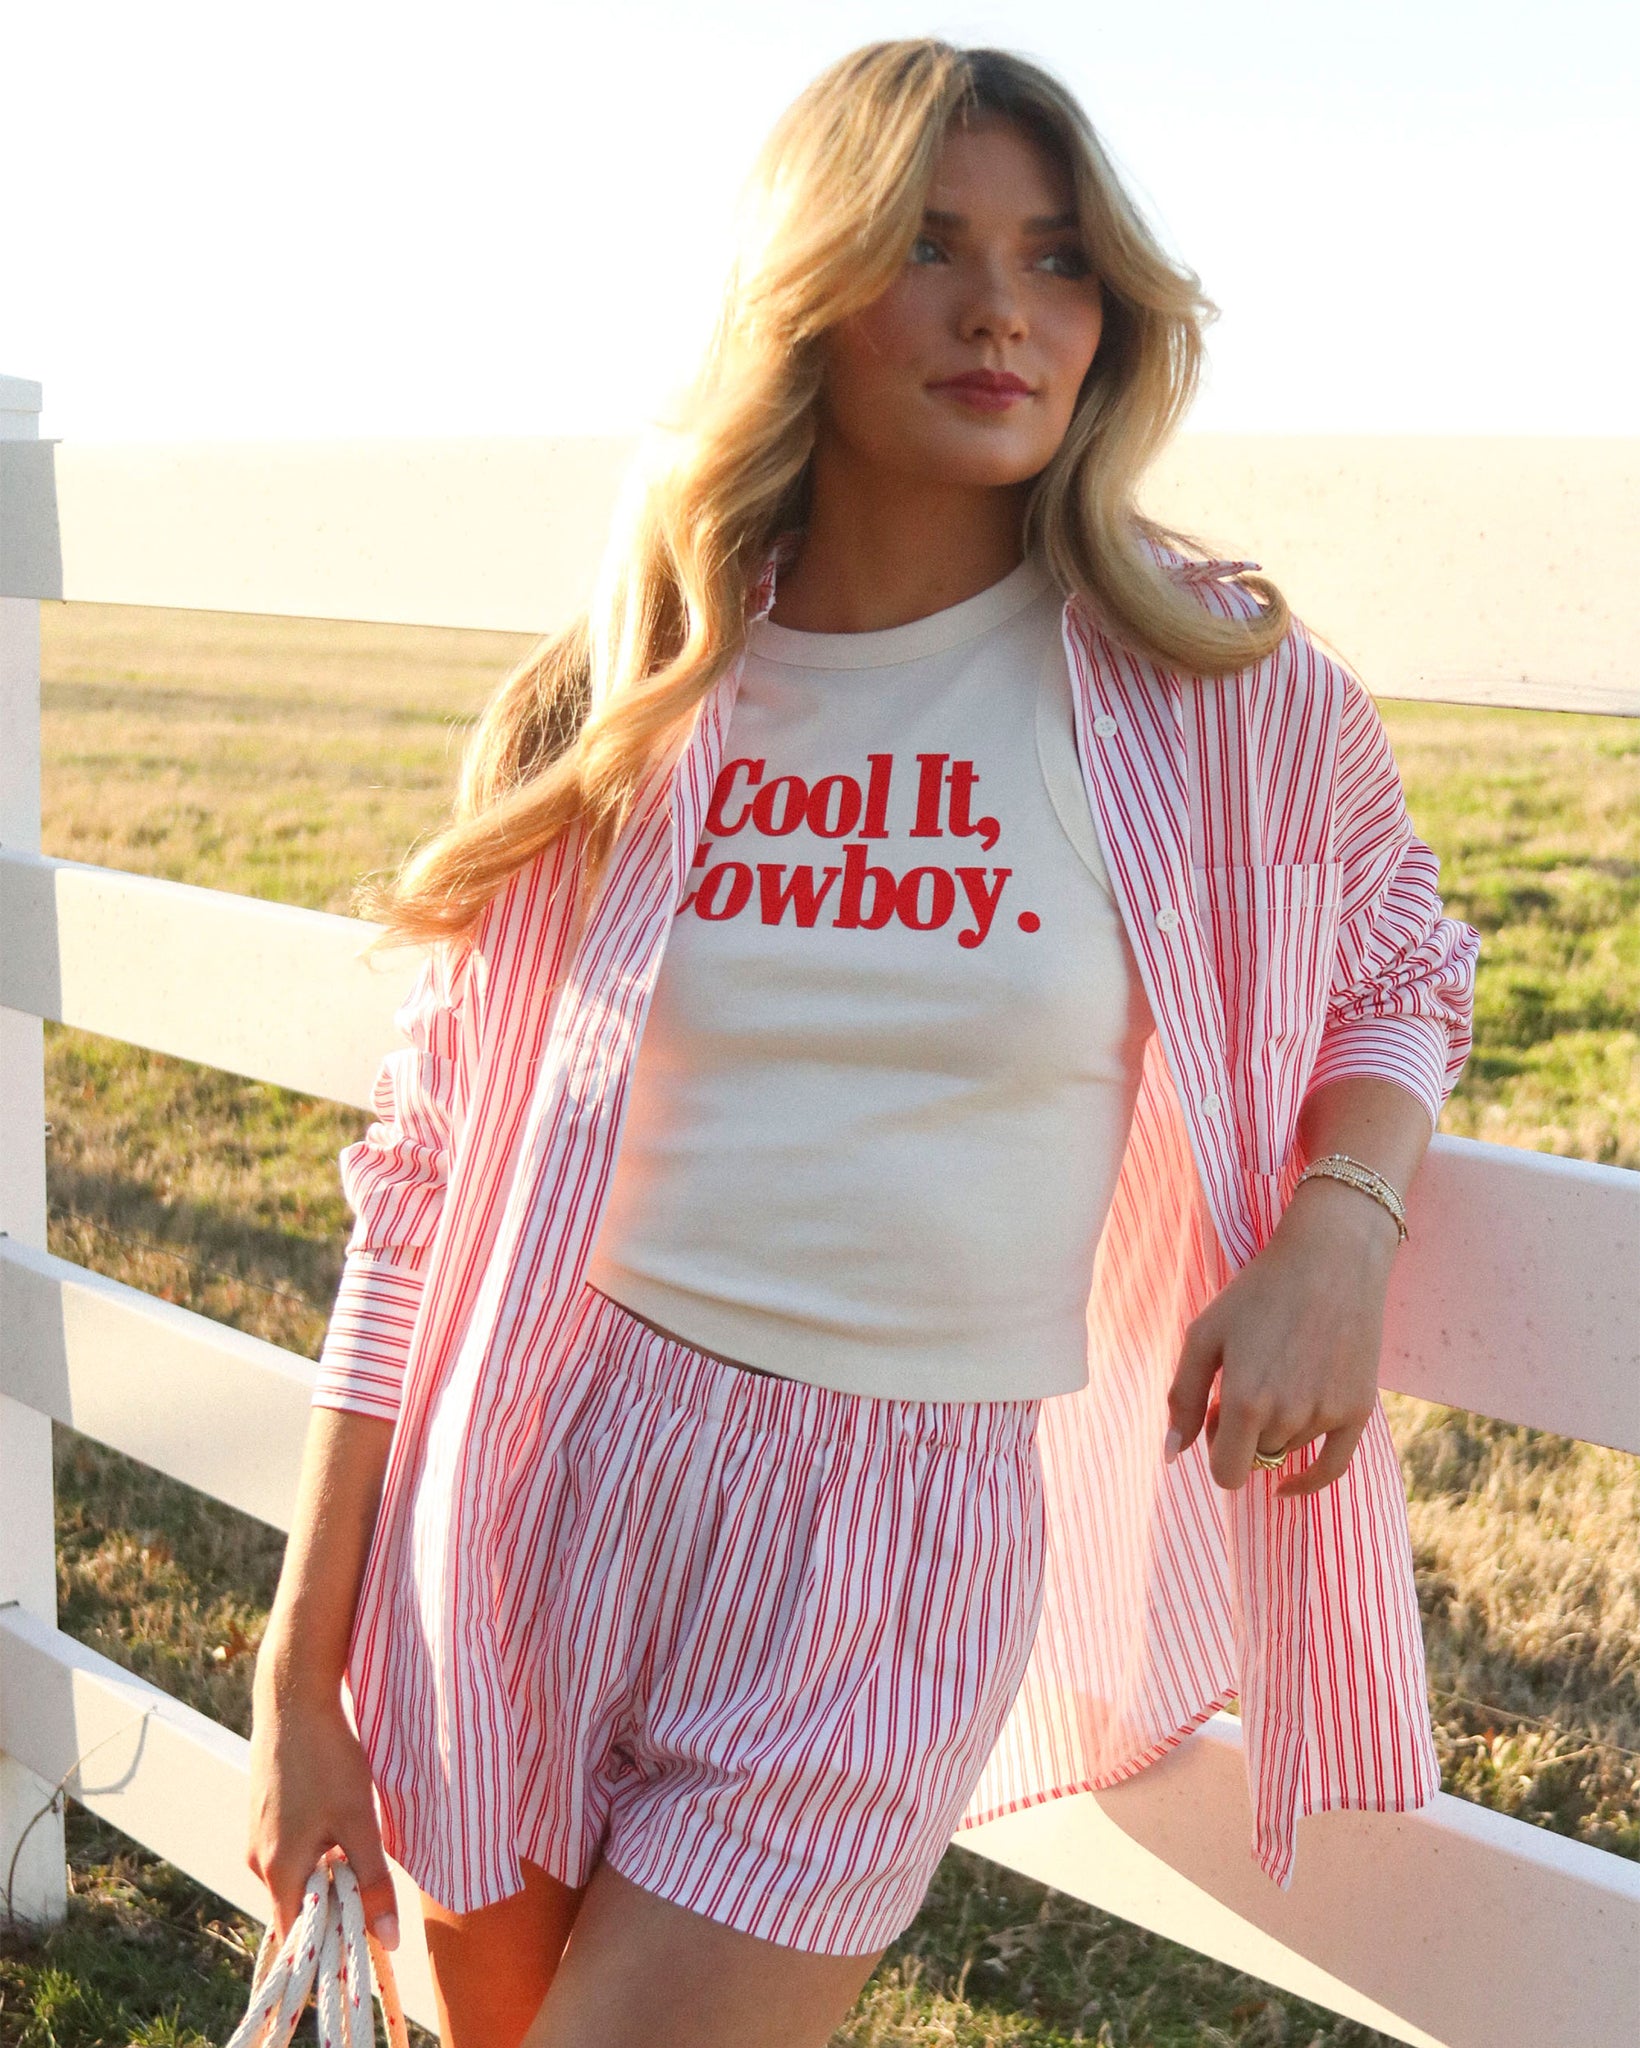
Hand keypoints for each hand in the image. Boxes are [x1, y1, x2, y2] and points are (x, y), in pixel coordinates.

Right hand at [247, 1660, 400, 1952]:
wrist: (293, 1700)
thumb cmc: (326, 1760)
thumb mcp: (358, 1821)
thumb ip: (373, 1882)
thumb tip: (389, 1939)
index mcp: (277, 1871)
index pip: (297, 1938)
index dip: (328, 1949)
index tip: (362, 1947)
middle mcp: (258, 1860)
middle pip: (299, 1905)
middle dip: (334, 1905)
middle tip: (373, 1887)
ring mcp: (257, 1835)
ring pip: (298, 1873)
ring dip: (329, 1871)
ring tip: (357, 1840)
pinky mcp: (264, 1813)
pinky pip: (291, 1848)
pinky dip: (317, 1847)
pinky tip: (338, 1816)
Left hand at [1164, 1173, 1400, 1497]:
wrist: (1330, 1260)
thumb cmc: (1258, 1293)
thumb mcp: (1204, 1334)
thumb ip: (1181, 1397)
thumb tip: (1171, 1456)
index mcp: (1246, 1401)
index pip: (1226, 1472)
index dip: (1216, 1449)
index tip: (1217, 1418)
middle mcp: (1289, 1416)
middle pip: (1256, 1458)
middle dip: (1244, 1433)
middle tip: (1248, 1381)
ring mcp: (1327, 1415)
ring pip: (1289, 1452)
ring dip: (1277, 1431)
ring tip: (1279, 1374)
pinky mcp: (1358, 1409)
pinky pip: (1333, 1467)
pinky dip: (1308, 1481)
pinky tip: (1288, 1486)